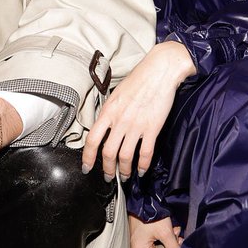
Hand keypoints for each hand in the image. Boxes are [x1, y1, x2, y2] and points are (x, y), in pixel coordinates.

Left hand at [82, 41, 194, 179]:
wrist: (160, 70)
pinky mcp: (152, 128)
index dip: (88, 157)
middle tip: (108, 176)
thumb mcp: (116, 94)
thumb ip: (110, 112)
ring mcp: (136, 125)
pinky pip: (145, 153)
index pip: (92, 140)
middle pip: (108, 153)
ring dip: (124, 171)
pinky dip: (142, 166)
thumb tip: (104, 127)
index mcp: (109, 111)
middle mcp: (120, 120)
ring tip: (125, 176)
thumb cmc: (139, 79)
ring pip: (125, 157)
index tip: (86, 167)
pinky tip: (141, 170)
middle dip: (107, 169)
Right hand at [128, 214, 181, 247]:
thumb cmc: (150, 215)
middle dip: (171, 244)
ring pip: (159, 244)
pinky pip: (155, 237)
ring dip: (169, 237)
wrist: (143, 198)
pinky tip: (168, 225)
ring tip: (173, 228)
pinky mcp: (143, 232)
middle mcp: (138, 247)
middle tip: (176, 234)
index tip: (178, 246)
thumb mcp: (165, 233)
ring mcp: (140, 239)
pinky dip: (163, 232)